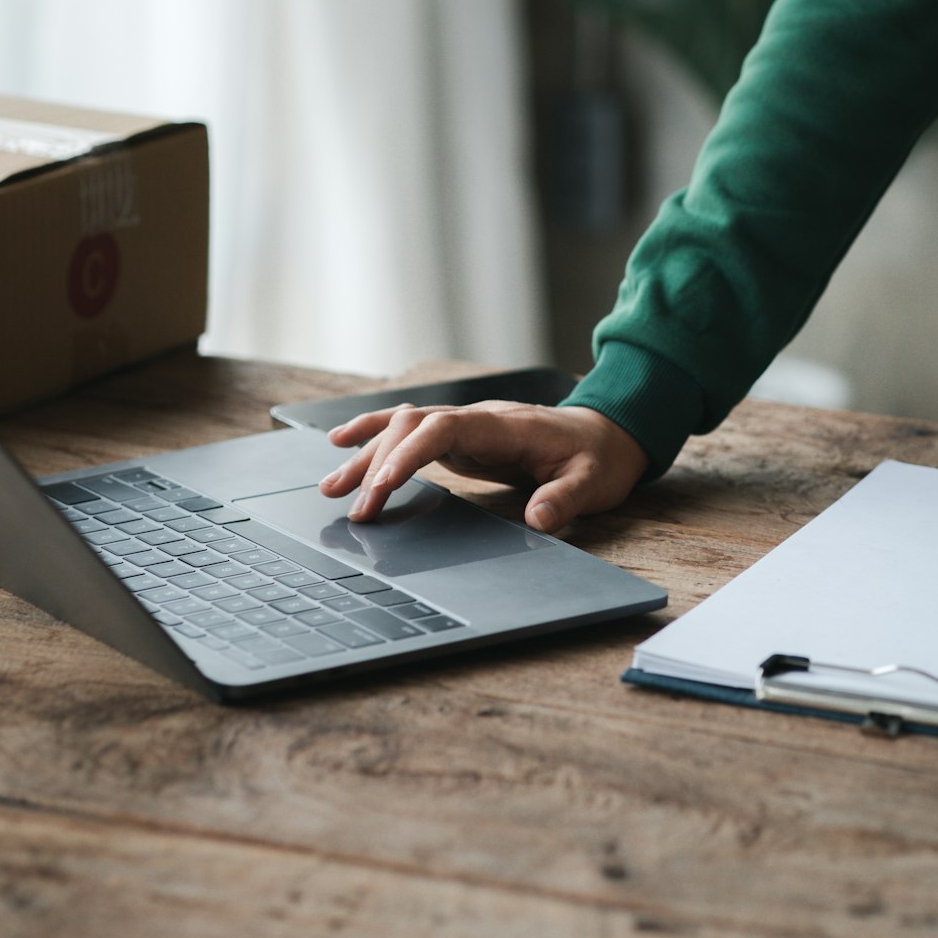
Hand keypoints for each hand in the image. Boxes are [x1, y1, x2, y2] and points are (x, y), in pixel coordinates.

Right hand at [319, 401, 648, 532]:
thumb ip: (566, 498)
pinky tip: (342, 444)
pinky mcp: (460, 436)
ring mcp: (465, 424)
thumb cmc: (598, 457)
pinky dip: (375, 435)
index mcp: (504, 425)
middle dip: (377, 464)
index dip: (408, 455)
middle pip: (412, 427)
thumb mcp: (594, 482)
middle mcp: (477, 417)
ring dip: (366, 453)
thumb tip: (539, 520)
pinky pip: (409, 431)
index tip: (382, 489)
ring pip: (403, 427)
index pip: (442, 429)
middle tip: (355, 510)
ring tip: (331, 486)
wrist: (606, 434)